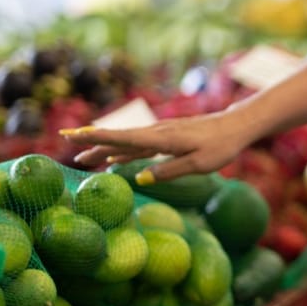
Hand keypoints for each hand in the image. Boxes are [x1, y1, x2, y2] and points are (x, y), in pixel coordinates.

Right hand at [60, 110, 247, 180]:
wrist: (236, 126)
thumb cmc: (220, 146)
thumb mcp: (198, 164)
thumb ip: (169, 171)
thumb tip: (140, 179)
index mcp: (162, 139)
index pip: (122, 138)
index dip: (95, 137)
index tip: (71, 135)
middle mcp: (157, 133)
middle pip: (119, 140)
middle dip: (93, 144)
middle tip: (69, 150)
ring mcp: (162, 134)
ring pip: (127, 143)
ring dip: (105, 149)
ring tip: (84, 158)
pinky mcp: (168, 137)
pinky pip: (140, 145)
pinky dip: (124, 151)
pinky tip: (115, 160)